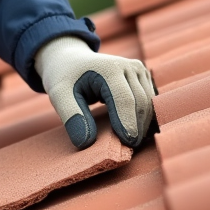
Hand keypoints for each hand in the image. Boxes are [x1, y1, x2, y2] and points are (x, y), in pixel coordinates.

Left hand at [35, 36, 155, 149]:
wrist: (71, 59)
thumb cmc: (65, 78)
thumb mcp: (59, 95)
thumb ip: (71, 117)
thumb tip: (86, 143)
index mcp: (109, 68)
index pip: (124, 100)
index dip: (127, 123)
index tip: (128, 144)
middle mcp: (129, 66)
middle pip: (141, 103)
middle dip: (137, 128)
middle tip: (128, 150)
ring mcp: (139, 70)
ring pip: (149, 104)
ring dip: (142, 125)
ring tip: (129, 143)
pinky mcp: (143, 77)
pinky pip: (150, 102)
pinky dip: (144, 118)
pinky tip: (134, 131)